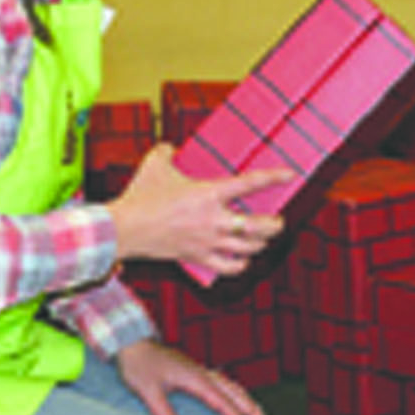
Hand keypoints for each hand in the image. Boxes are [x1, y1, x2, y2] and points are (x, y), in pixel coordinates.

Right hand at [109, 144, 290, 276]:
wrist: (124, 229)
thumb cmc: (140, 196)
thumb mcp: (155, 164)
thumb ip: (168, 152)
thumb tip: (172, 147)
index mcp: (209, 194)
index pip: (251, 183)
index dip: (274, 177)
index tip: (290, 174)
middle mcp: (215, 220)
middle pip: (260, 226)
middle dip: (275, 224)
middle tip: (278, 220)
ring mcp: (208, 241)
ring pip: (249, 248)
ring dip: (261, 243)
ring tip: (264, 238)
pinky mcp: (198, 257)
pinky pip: (229, 268)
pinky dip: (240, 266)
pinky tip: (243, 260)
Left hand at [115, 338, 269, 414]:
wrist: (134, 344)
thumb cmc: (139, 365)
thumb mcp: (148, 390)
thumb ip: (163, 411)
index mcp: (195, 379)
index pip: (222, 403)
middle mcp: (202, 374)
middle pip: (235, 393)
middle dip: (252, 410)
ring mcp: (200, 371)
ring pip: (231, 386)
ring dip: (247, 400)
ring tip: (259, 414)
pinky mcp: (195, 371)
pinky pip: (223, 382)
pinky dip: (236, 392)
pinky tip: (238, 397)